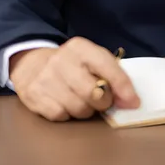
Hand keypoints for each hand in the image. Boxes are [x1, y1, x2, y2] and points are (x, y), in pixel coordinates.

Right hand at [9, 37, 139, 120]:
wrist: (31, 63)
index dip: (123, 86)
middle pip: (93, 93)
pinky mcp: (33, 96)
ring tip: (82, 101)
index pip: (107, 66)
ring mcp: (45, 78)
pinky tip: (64, 104)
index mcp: (80, 47)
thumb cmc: (71, 64)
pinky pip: (60, 116)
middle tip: (101, 101)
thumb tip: (131, 102)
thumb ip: (112, 75)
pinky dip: (66, 115)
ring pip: (78, 108)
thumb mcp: (91, 59)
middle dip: (103, 102)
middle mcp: (62, 60)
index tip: (133, 102)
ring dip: (85, 110)